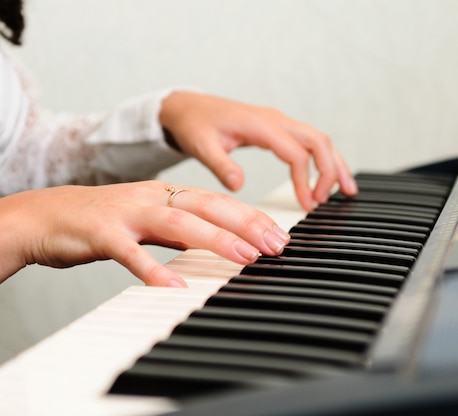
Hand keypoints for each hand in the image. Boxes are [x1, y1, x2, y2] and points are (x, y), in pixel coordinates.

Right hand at [0, 181, 289, 287]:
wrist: (41, 216)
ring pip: (177, 223)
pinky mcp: (100, 233)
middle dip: (245, 224)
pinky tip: (173, 285)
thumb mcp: (141, 220)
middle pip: (205, 206)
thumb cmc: (94, 221)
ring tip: (243, 257)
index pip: (213, 201)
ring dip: (214, 239)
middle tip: (276, 244)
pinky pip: (130, 253)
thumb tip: (209, 243)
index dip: (248, 216)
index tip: (278, 234)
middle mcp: (148, 198)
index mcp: (160, 194)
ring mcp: (125, 213)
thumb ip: (173, 230)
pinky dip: (153, 269)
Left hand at [159, 91, 357, 210]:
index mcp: (260, 125)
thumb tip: (239, 186)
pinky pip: (306, 140)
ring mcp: (276, 122)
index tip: (307, 204)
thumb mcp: (202, 146)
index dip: (305, 180)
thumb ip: (221, 166)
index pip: (296, 153)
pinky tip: (326, 175)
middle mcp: (274, 120)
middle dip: (330, 170)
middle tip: (328, 201)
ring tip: (346, 190)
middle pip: (318, 141)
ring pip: (317, 139)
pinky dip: (321, 157)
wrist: (186, 107)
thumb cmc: (194, 125)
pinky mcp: (274, 127)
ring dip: (333, 163)